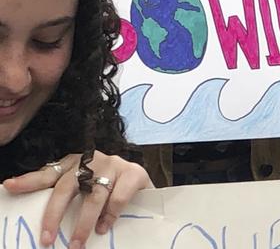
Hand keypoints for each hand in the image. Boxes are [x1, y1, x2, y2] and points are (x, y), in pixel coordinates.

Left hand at [3, 151, 153, 247]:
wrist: (144, 184)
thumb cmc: (111, 188)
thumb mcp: (86, 189)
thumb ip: (69, 197)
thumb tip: (42, 219)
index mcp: (76, 163)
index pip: (49, 173)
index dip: (29, 181)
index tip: (9, 186)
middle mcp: (93, 161)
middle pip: (67, 187)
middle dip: (54, 215)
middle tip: (46, 238)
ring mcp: (114, 165)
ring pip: (93, 196)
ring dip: (84, 223)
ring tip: (77, 243)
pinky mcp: (134, 173)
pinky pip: (118, 197)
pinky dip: (110, 215)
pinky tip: (105, 227)